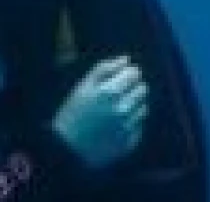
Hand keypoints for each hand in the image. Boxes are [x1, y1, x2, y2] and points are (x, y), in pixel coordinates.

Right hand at [51, 56, 148, 170]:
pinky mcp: (128, 143)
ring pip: (143, 108)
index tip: (125, 74)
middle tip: (122, 91)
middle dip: (135, 87)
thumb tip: (126, 59)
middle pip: (142, 90)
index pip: (133, 74)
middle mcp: (121, 109)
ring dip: (135, 104)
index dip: (130, 72)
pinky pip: (139, 127)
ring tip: (119, 108)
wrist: (66, 150)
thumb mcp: (83, 86)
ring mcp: (126, 128)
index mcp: (109, 92)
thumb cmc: (72, 114)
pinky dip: (133, 122)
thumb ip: (105, 69)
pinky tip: (119, 123)